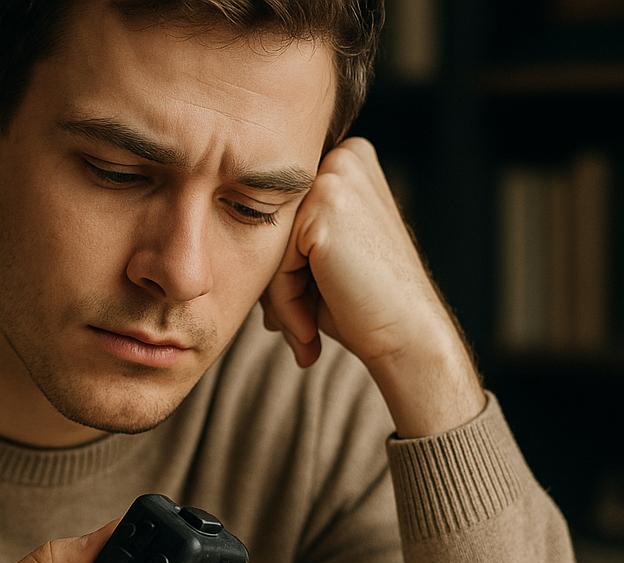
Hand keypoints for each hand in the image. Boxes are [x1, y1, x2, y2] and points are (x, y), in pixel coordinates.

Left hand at [261, 136, 483, 435]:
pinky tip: (310, 328)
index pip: (278, 217)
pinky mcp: (324, 207)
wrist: (408, 335)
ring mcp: (335, 177)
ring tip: (304, 333)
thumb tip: (223, 237)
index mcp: (346, 162)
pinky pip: (274, 263)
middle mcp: (344, 157)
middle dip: (275, 285)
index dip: (278, 270)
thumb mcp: (317, 261)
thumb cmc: (363, 305)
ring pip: (268, 246)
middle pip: (269, 228)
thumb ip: (282, 240)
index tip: (290, 315)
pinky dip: (285, 302)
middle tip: (297, 331)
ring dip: (279, 298)